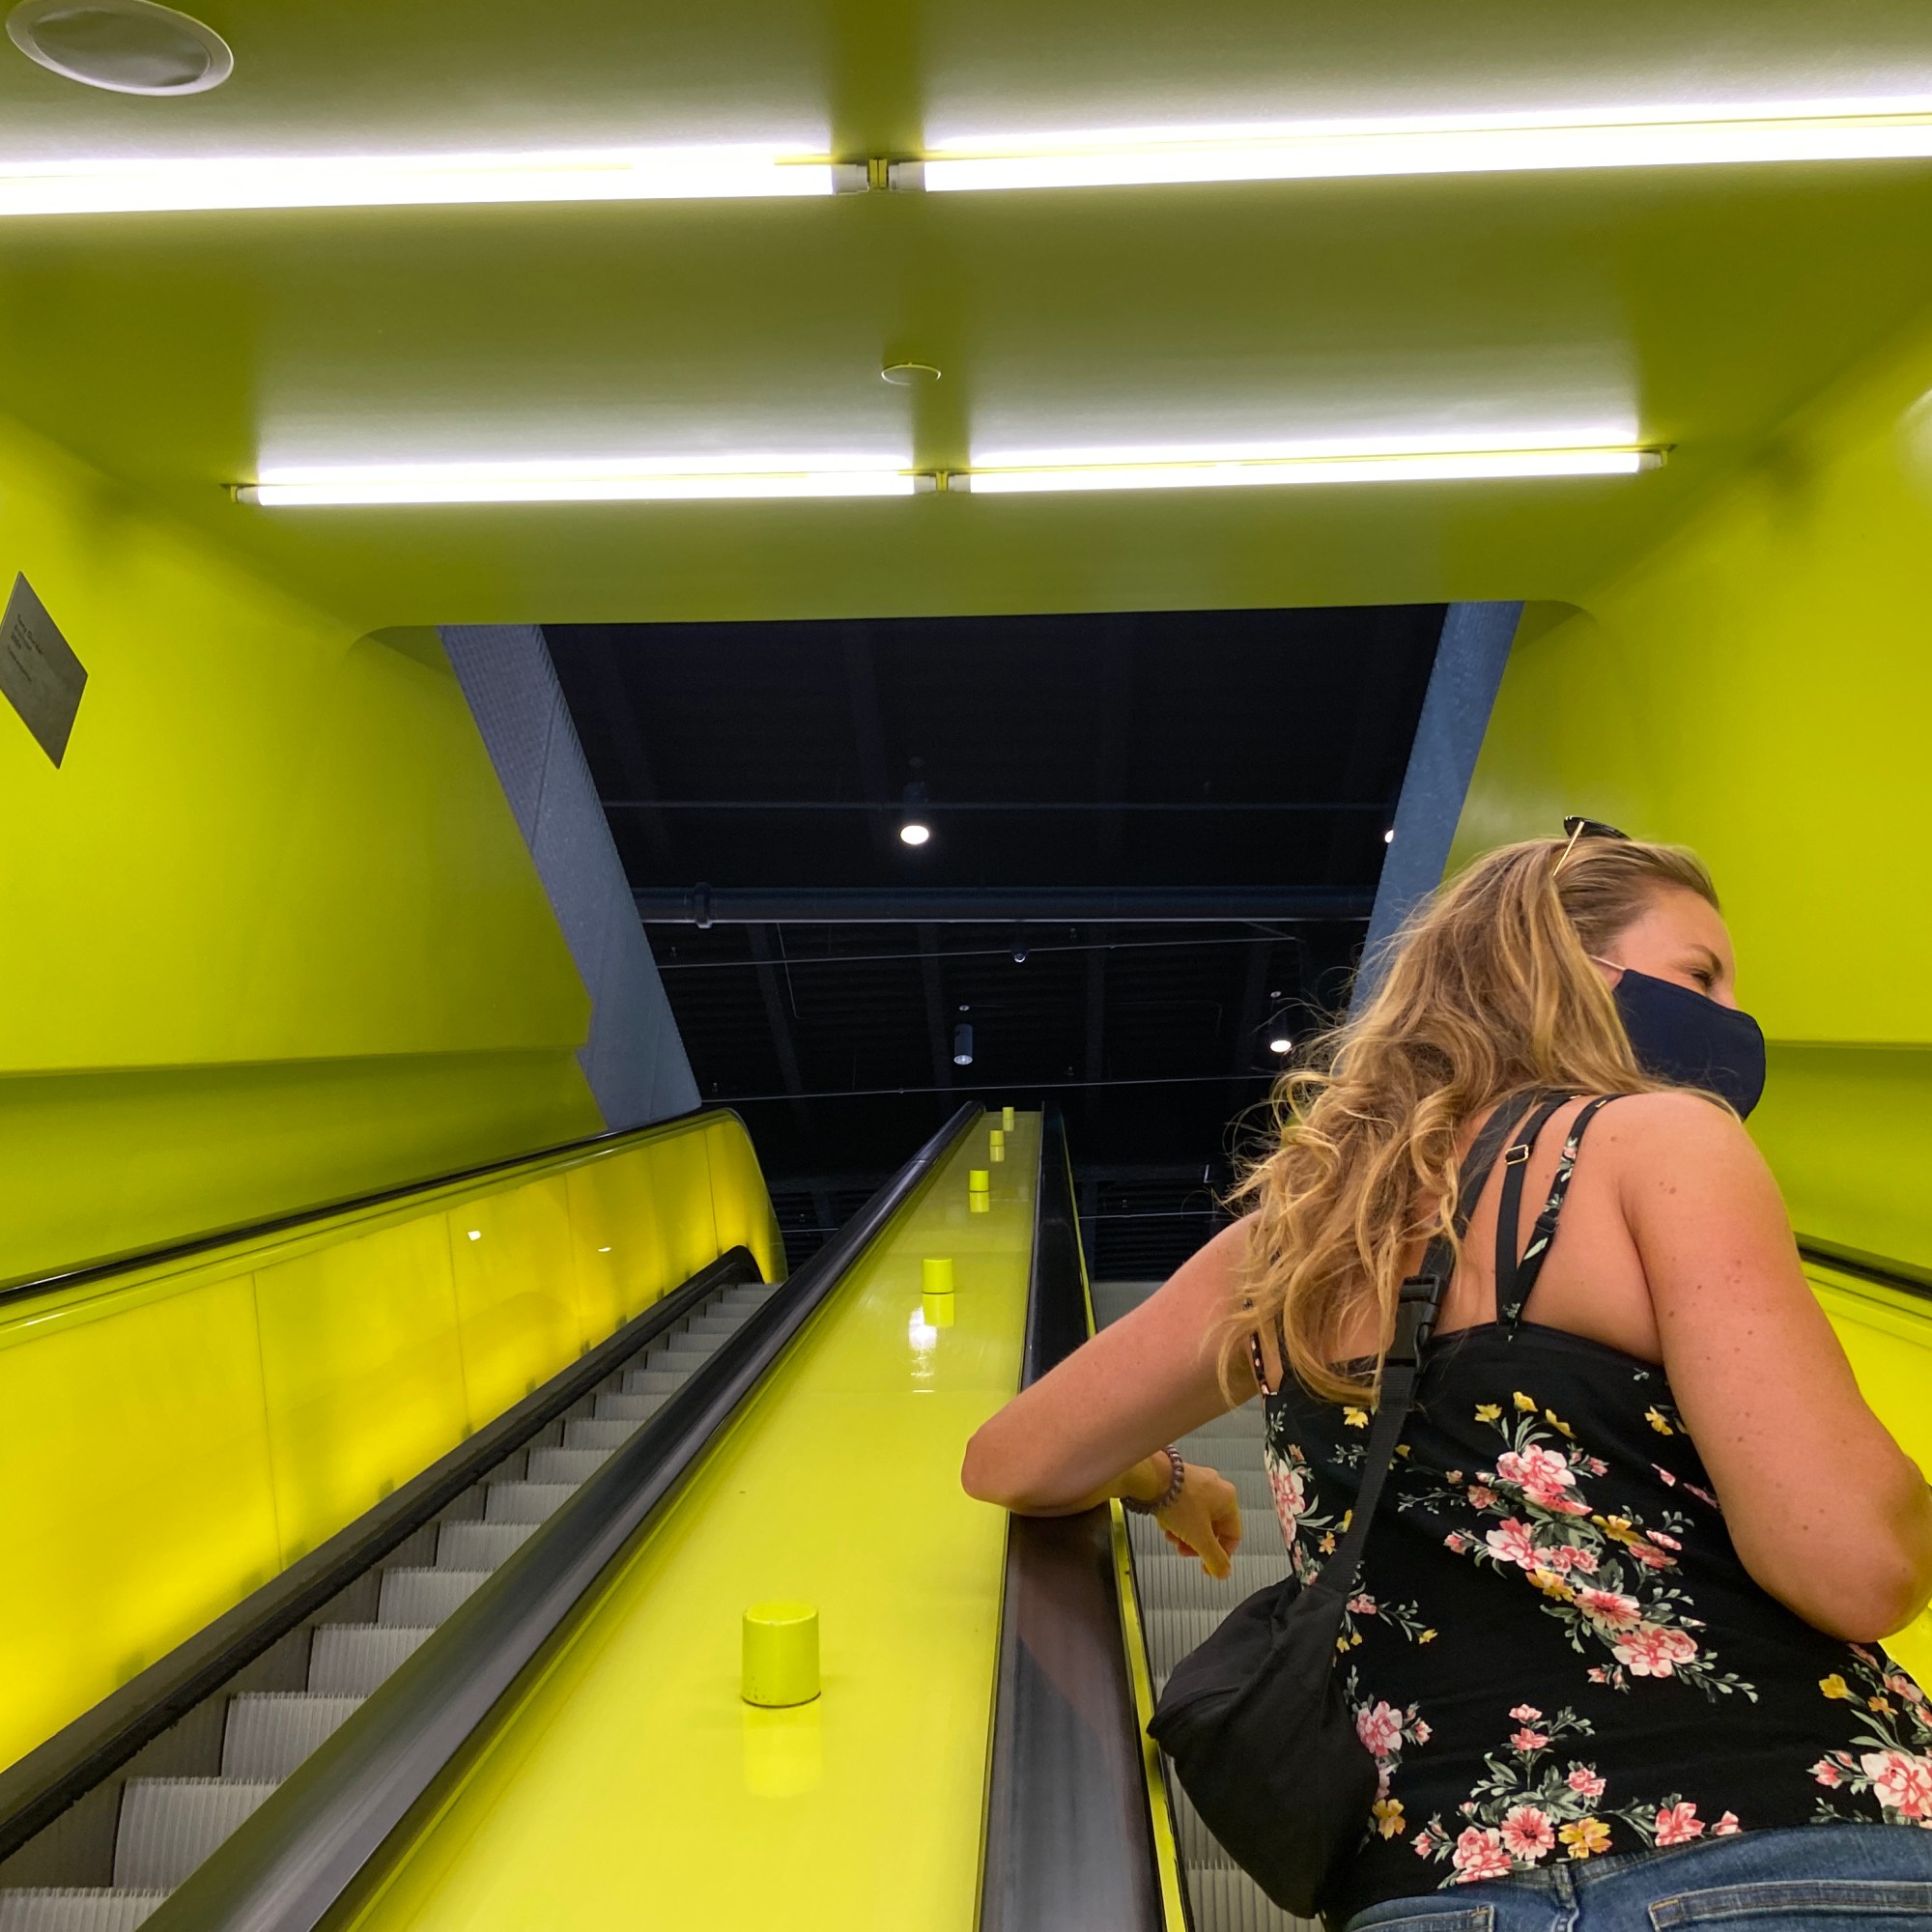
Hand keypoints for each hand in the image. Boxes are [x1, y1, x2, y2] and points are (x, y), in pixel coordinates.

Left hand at [1157, 1460, 1242, 1579]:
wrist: (1150, 1477)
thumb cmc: (1179, 1502)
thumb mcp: (1199, 1537)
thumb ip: (1214, 1558)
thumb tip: (1223, 1573)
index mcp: (1228, 1499)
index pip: (1232, 1535)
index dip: (1221, 1556)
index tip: (1206, 1567)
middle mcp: (1216, 1487)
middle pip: (1212, 1528)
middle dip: (1196, 1544)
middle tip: (1183, 1551)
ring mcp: (1198, 1482)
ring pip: (1196, 1519)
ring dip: (1184, 1533)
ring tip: (1170, 1536)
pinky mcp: (1180, 1481)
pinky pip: (1183, 1508)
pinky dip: (1175, 1519)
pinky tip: (1164, 1522)